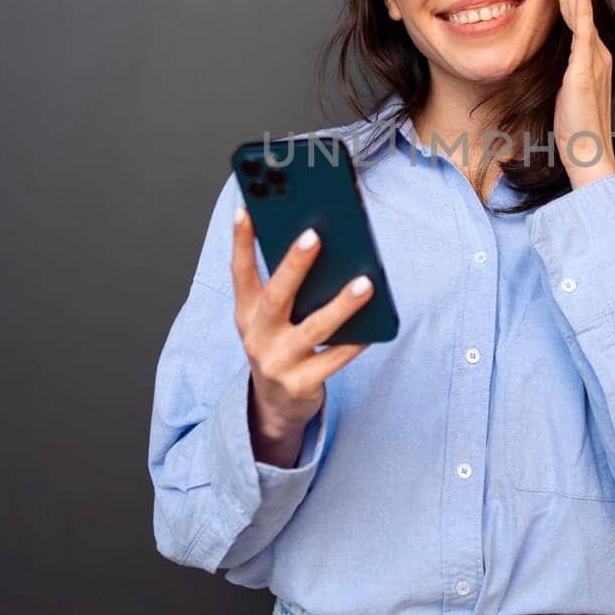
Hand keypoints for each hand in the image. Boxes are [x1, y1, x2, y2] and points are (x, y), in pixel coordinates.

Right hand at [231, 205, 373, 464]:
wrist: (276, 405)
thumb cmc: (280, 344)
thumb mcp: (270, 318)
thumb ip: (285, 287)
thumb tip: (318, 244)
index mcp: (246, 313)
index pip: (240, 272)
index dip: (241, 241)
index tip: (245, 208)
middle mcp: (257, 336)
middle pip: (276, 296)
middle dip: (294, 265)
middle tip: (314, 235)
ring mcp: (278, 362)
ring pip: (314, 329)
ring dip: (340, 306)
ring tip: (365, 283)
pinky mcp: (301, 384)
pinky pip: (335, 358)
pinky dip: (356, 341)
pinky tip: (374, 324)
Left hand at [547, 0, 614, 190]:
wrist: (588, 153)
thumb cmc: (573, 127)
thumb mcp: (560, 89)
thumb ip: (557, 68)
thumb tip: (541, 57)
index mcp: (588, 55)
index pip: (572, 10)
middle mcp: (594, 51)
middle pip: (577, 2)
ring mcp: (593, 59)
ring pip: (580, 9)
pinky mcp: (585, 70)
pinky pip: (583, 33)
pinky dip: (581, 9)